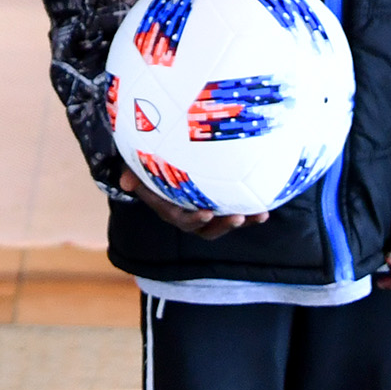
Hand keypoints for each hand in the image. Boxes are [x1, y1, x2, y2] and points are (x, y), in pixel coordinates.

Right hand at [118, 167, 266, 241]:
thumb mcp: (139, 165)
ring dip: (241, 221)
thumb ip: (133, 172)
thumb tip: (124, 181)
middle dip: (223, 225)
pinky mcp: (218, 206)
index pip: (179, 217)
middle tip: (238, 217)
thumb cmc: (150, 162)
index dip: (193, 218)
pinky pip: (233, 213)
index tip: (207, 213)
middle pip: (205, 228)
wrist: (162, 161)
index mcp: (168, 207)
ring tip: (258, 215)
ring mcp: (204, 211)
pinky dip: (249, 214)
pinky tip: (265, 209)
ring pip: (222, 224)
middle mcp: (187, 214)